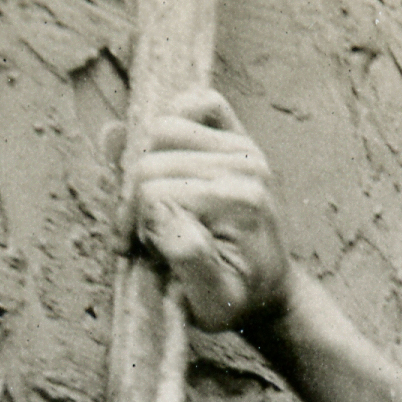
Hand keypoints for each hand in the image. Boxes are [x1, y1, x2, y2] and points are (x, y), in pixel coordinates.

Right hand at [130, 88, 295, 333]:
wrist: (267, 292)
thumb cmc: (235, 300)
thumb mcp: (211, 300)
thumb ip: (186, 256)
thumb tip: (153, 201)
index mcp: (240, 203)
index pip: (151, 191)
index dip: (134, 223)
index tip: (142, 253)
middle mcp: (247, 168)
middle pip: (150, 160)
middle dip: (137, 198)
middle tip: (150, 235)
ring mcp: (247, 150)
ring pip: (161, 130)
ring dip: (148, 165)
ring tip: (159, 205)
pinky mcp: (242, 140)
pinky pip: (202, 102)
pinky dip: (177, 118)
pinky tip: (169, 158)